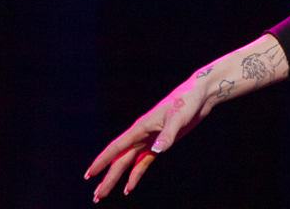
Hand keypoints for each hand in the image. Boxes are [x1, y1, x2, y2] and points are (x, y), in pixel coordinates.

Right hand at [84, 35, 286, 201]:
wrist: (200, 95)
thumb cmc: (187, 102)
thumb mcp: (178, 119)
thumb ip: (167, 136)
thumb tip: (156, 151)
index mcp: (140, 128)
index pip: (116, 148)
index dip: (101, 162)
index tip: (88, 175)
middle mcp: (141, 135)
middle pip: (119, 160)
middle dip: (107, 177)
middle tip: (96, 196)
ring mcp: (150, 139)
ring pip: (128, 162)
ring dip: (117, 178)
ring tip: (105, 193)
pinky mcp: (161, 142)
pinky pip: (143, 162)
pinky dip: (136, 174)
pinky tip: (129, 186)